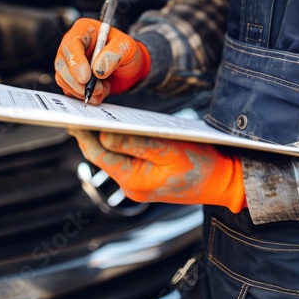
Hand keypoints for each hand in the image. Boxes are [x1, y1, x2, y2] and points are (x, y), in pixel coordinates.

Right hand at [55, 18, 150, 103]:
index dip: (76, 62)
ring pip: (62, 79)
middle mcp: (72, 45)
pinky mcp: (71, 78)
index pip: (71, 45)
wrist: (128, 67)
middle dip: (76, 81)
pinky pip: (69, 89)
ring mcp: (69, 62)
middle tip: (96, 89)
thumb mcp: (127, 47)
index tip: (86, 77)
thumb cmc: (125, 51)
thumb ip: (113, 54)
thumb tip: (97, 70)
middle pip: (61, 64)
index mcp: (84, 30)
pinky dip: (82, 96)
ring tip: (100, 91)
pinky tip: (98, 95)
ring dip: (80, 90)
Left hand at [69, 129, 246, 212]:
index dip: (84, 135)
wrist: (225, 182)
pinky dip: (118, 143)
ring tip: (93, 117)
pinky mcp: (146, 177)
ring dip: (103, 138)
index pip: (98, 155)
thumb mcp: (169, 149)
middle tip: (77, 113)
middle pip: (102, 156)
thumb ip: (135, 143)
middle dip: (89, 135)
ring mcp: (139, 182)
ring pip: (113, 157)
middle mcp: (132, 185)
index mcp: (134, 180)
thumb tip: (103, 136)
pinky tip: (117, 129)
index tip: (73, 116)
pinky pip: (126, 158)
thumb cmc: (202, 165)